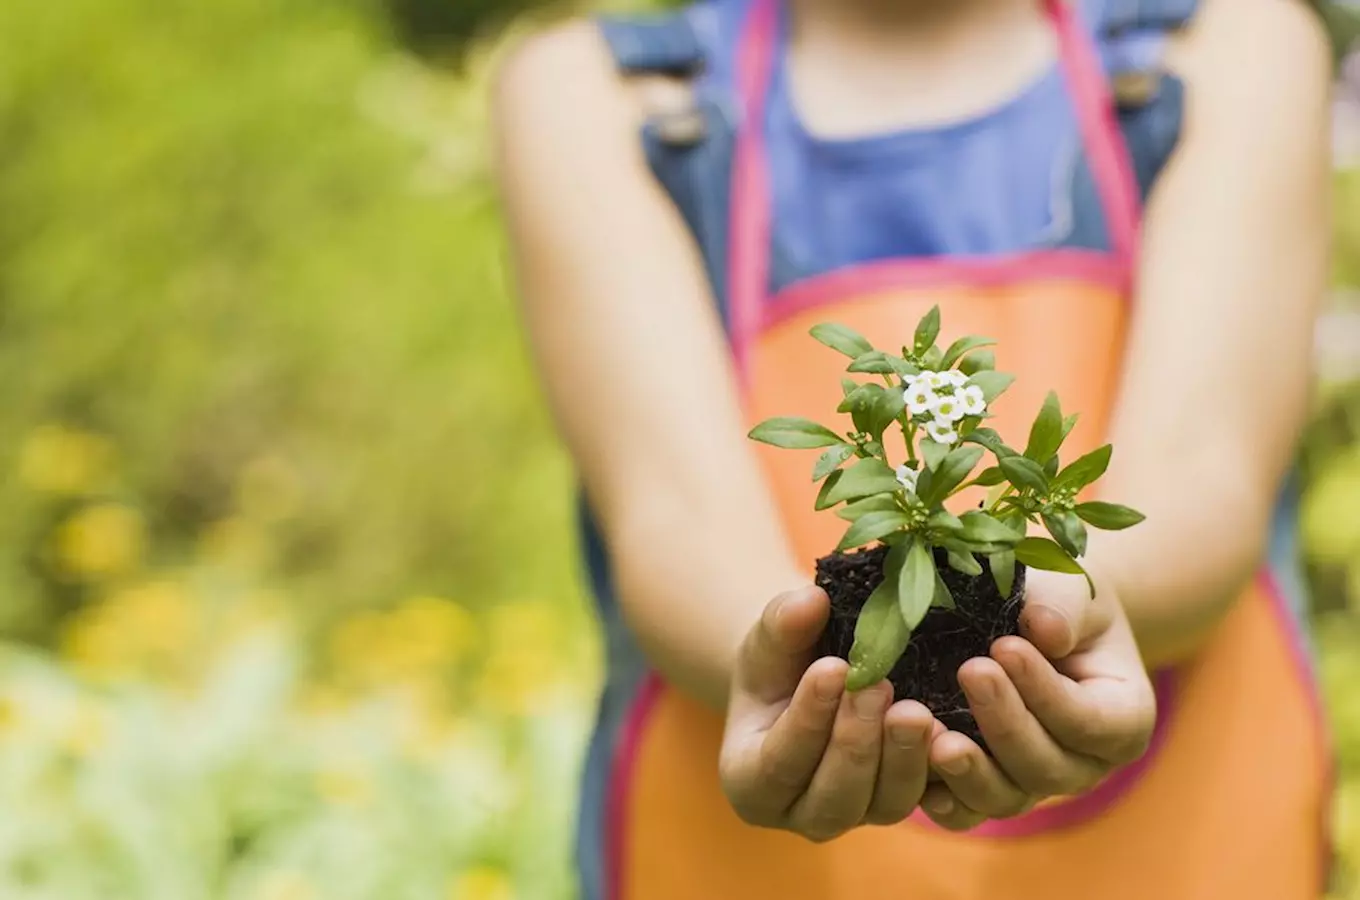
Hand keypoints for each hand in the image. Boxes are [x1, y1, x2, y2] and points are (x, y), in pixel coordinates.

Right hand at [719, 585, 936, 841]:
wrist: (811, 676)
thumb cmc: (780, 661)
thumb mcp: (771, 639)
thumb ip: (782, 624)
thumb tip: (810, 602)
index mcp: (751, 783)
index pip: (778, 762)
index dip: (807, 719)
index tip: (834, 669)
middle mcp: (802, 812)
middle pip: (833, 797)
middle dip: (857, 741)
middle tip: (879, 687)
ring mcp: (856, 814)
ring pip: (884, 804)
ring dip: (902, 758)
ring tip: (915, 710)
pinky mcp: (899, 801)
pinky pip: (926, 799)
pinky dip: (939, 770)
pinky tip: (949, 731)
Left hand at [919, 568, 1157, 830]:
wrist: (1030, 621)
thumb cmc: (1059, 603)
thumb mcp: (1074, 591)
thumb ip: (1065, 607)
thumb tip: (1043, 628)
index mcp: (1122, 719)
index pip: (1089, 721)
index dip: (1046, 691)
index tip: (1005, 647)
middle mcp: (1082, 765)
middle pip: (1047, 768)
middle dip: (1005, 723)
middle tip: (970, 672)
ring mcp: (1031, 785)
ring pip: (1005, 799)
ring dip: (969, 771)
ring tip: (936, 735)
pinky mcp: (984, 791)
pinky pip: (964, 812)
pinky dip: (941, 797)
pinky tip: (917, 771)